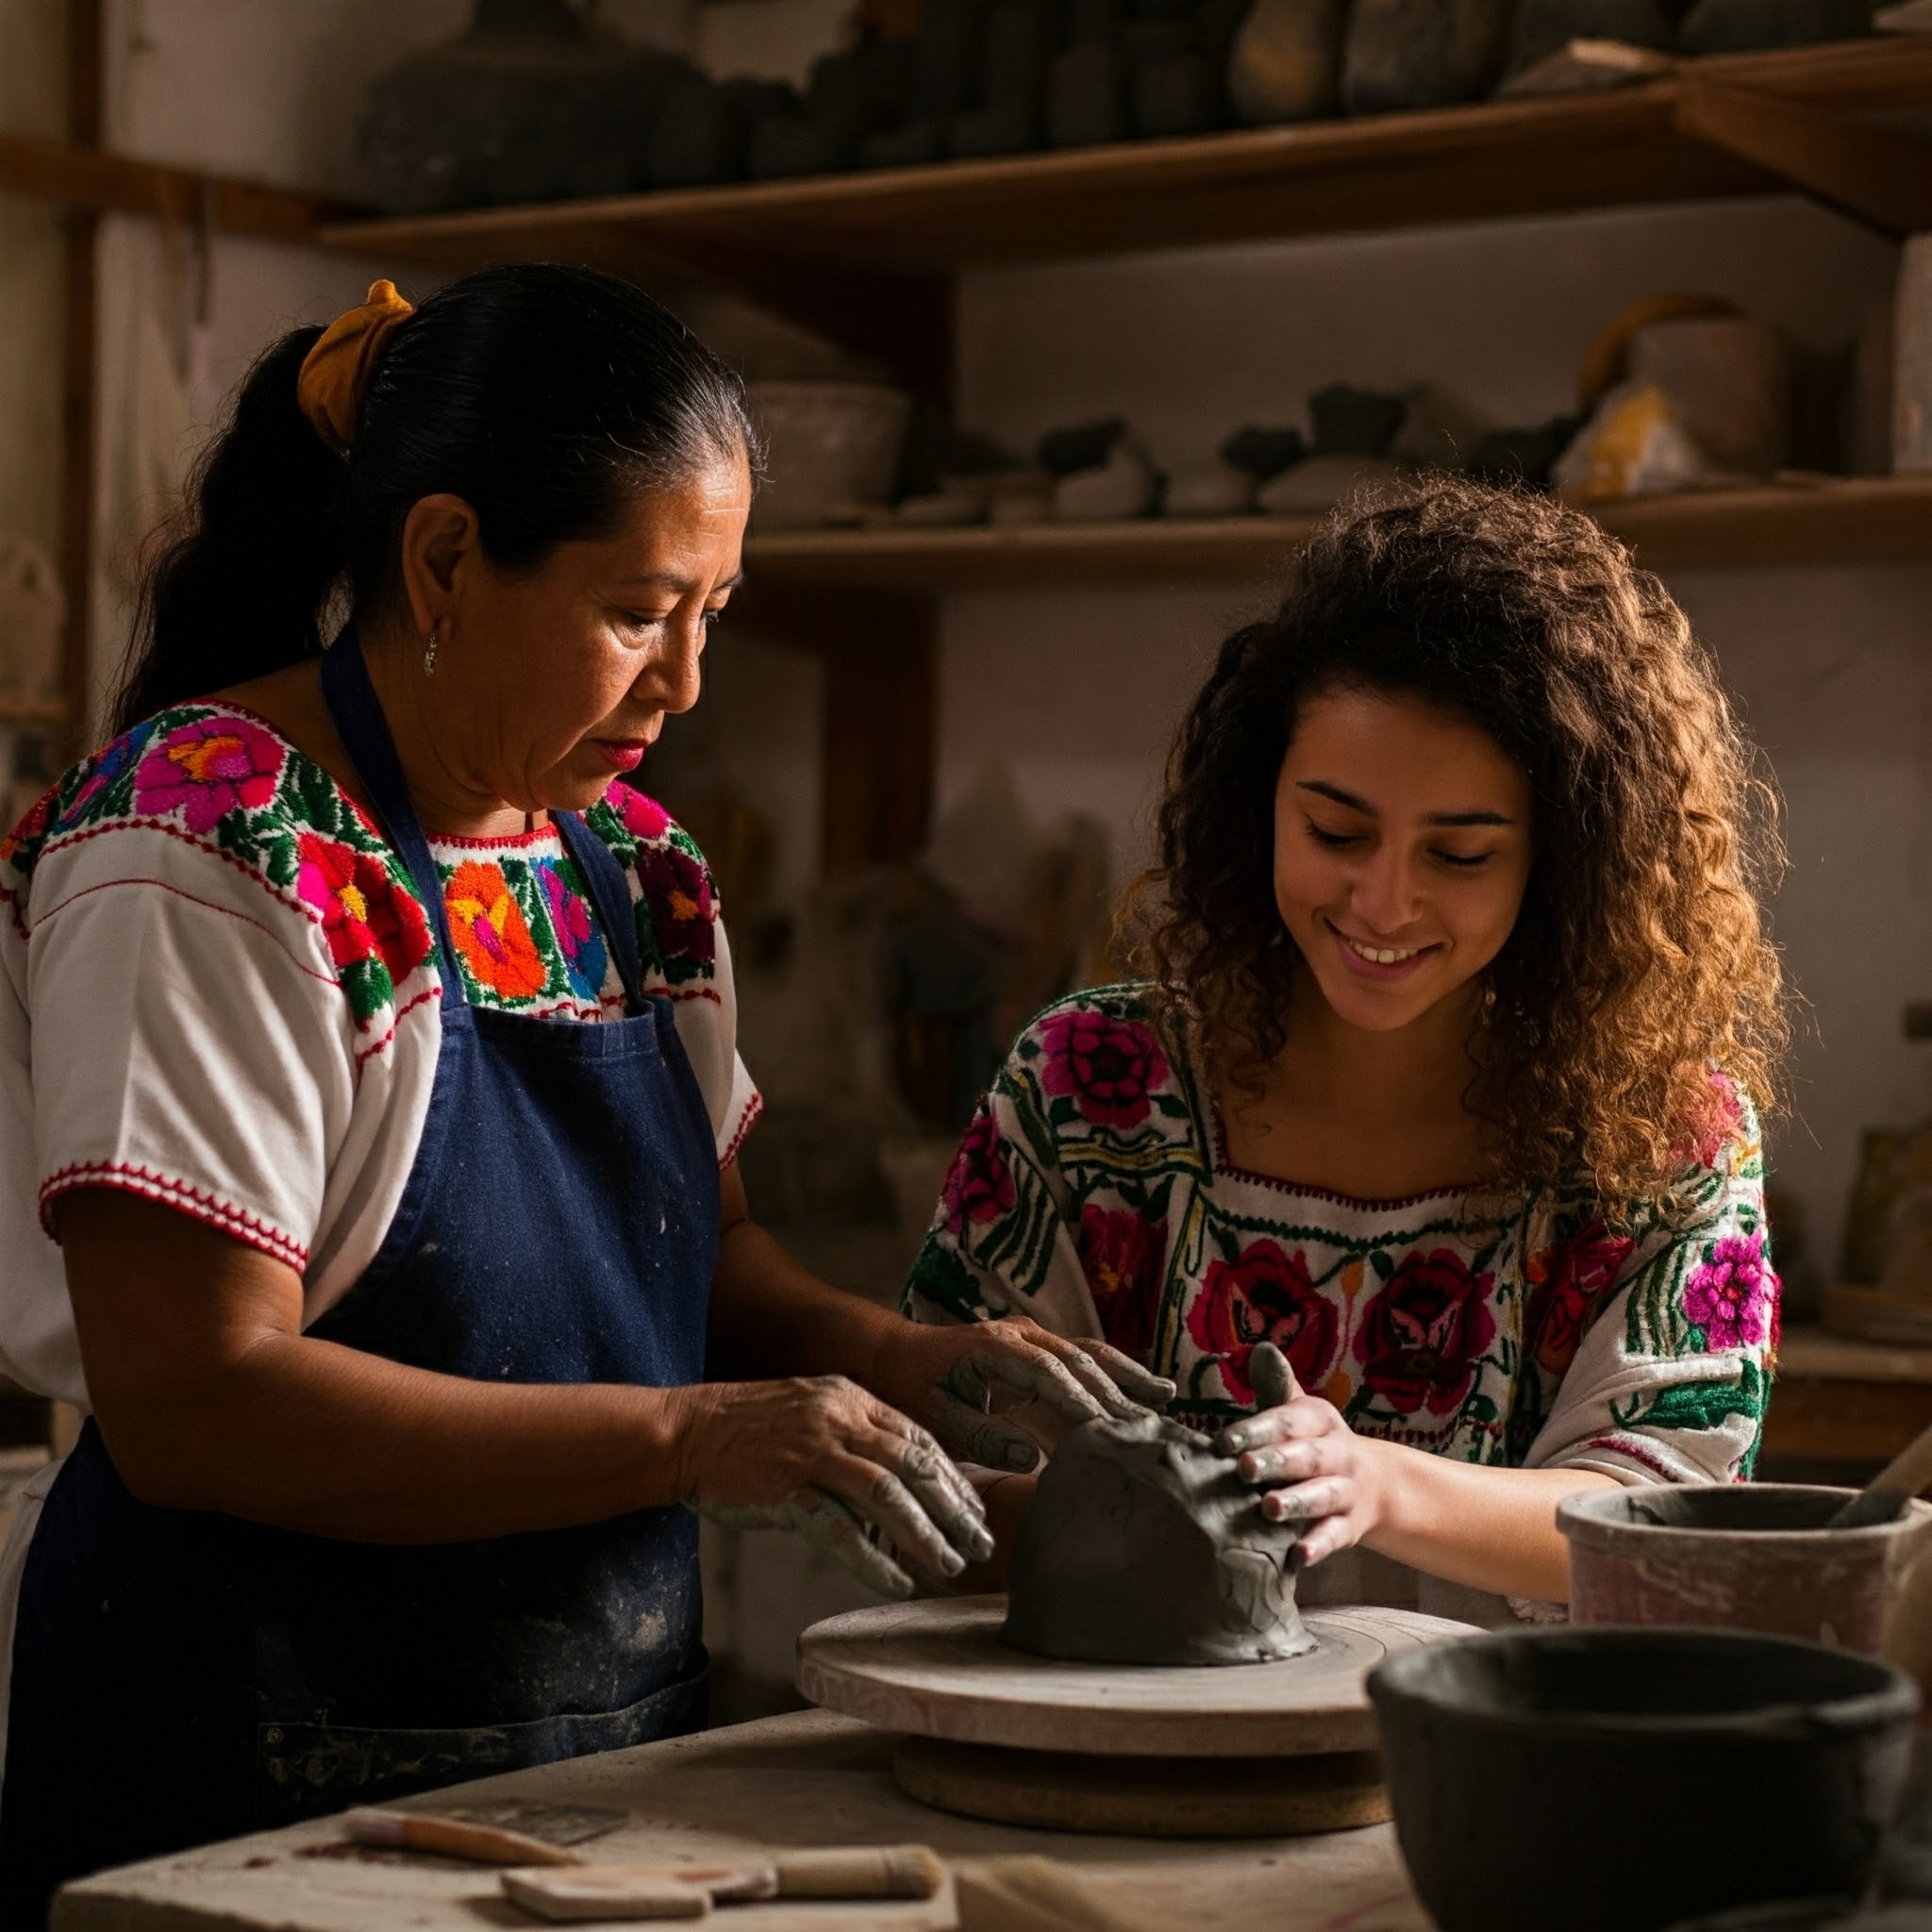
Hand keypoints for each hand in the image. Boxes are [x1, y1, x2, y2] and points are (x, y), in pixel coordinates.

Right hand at [670, 1375, 992, 1597]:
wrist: (686, 1431)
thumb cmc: (749, 1428)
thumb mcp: (812, 1413)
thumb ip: (857, 1437)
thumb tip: (904, 1481)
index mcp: (850, 1398)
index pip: (919, 1438)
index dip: (953, 1478)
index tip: (977, 1510)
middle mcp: (838, 1420)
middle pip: (913, 1466)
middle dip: (954, 1510)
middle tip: (982, 1544)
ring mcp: (812, 1453)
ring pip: (887, 1497)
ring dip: (924, 1536)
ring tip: (951, 1566)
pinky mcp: (786, 1489)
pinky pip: (840, 1530)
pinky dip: (873, 1560)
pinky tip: (897, 1582)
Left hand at [875, 1316, 1175, 1471]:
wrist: (893, 1354)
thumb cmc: (911, 1389)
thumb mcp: (937, 1421)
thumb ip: (982, 1438)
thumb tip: (1033, 1459)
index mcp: (994, 1347)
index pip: (1051, 1373)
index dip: (1085, 1402)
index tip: (1114, 1432)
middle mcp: (1019, 1332)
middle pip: (1079, 1360)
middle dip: (1118, 1392)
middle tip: (1153, 1426)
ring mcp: (1030, 1334)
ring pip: (1088, 1352)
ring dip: (1126, 1375)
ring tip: (1165, 1397)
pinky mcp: (1035, 1345)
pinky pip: (1081, 1356)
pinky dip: (1114, 1372)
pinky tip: (1143, 1388)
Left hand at [1217, 1343, 1381, 1565]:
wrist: (1376, 1484)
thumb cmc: (1312, 1443)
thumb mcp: (1298, 1414)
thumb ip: (1276, 1387)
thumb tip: (1261, 1349)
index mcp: (1318, 1419)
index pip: (1286, 1421)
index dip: (1255, 1431)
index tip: (1223, 1443)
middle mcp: (1336, 1452)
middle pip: (1306, 1456)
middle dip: (1275, 1462)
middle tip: (1244, 1469)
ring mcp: (1346, 1490)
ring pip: (1324, 1495)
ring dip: (1297, 1501)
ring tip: (1269, 1509)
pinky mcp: (1351, 1526)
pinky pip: (1336, 1536)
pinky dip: (1318, 1546)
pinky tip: (1298, 1557)